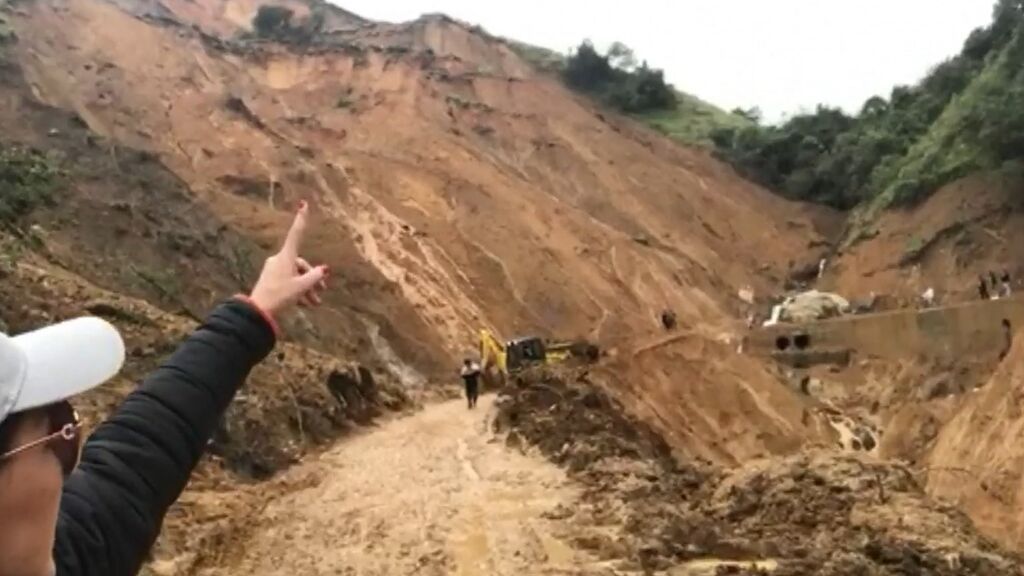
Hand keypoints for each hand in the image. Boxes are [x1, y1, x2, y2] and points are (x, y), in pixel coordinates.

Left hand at [249, 201, 328, 315]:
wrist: (258, 311)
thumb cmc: (279, 296)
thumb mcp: (301, 287)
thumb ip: (314, 277)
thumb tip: (324, 269)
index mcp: (286, 257)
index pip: (296, 234)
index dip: (301, 220)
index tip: (303, 204)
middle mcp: (279, 260)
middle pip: (301, 264)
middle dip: (312, 278)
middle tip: (321, 292)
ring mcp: (274, 270)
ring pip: (296, 275)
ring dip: (306, 288)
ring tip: (314, 303)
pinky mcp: (271, 279)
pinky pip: (289, 280)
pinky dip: (298, 290)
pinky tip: (305, 304)